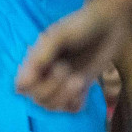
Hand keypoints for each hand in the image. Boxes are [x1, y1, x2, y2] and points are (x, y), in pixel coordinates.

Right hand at [16, 4, 131, 112]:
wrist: (109, 23)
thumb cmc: (82, 24)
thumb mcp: (59, 37)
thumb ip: (40, 57)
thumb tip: (21, 85)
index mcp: (35, 61)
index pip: (22, 87)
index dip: (34, 85)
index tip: (51, 68)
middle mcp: (45, 74)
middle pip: (38, 99)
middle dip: (54, 89)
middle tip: (69, 70)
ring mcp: (62, 83)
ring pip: (53, 106)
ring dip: (66, 96)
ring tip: (79, 79)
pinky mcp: (79, 88)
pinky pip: (71, 108)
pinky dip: (76, 102)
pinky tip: (83, 89)